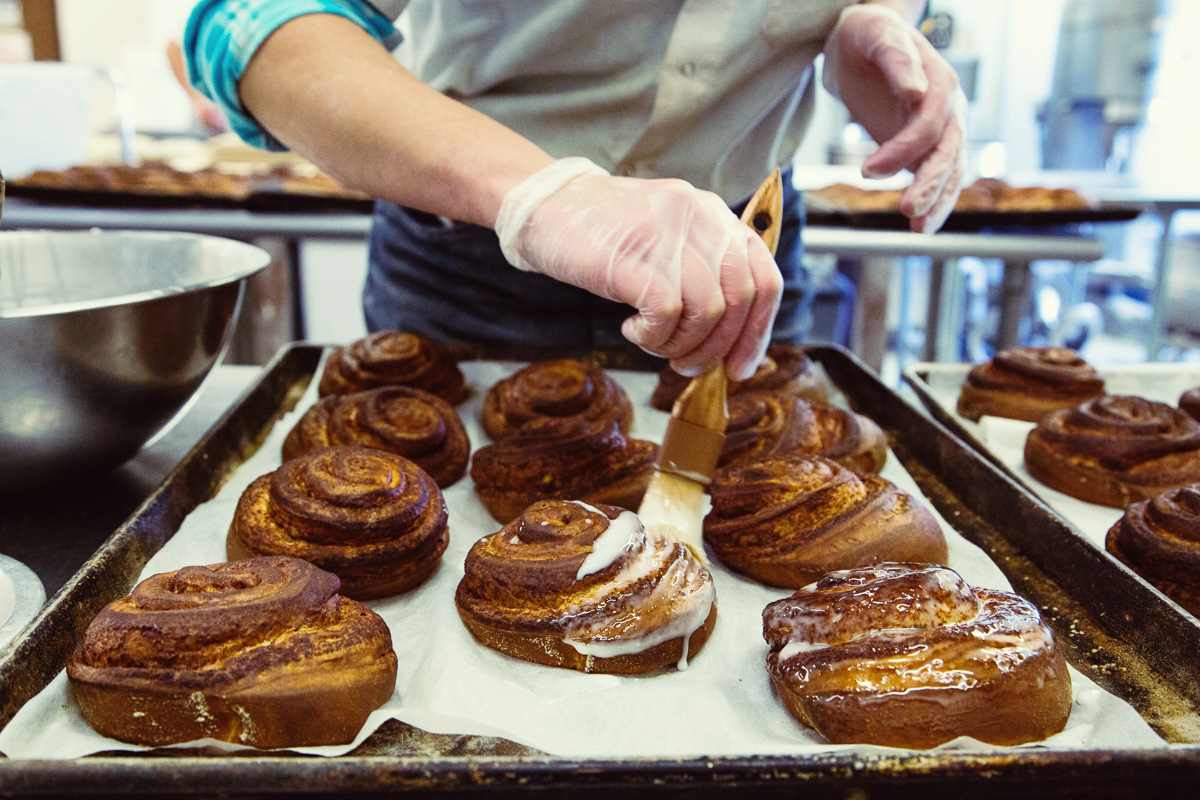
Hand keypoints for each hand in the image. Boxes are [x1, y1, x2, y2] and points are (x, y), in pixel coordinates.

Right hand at [494, 159, 782, 380]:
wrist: (544, 206)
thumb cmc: (604, 234)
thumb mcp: (667, 239)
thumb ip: (703, 271)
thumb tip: (731, 338)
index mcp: (714, 215)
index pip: (765, 277)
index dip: (758, 331)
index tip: (740, 366)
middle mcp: (698, 217)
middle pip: (741, 299)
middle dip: (718, 348)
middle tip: (687, 365)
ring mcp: (666, 234)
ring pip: (707, 311)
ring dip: (682, 345)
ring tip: (653, 344)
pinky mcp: (632, 256)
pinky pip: (666, 314)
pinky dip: (653, 336)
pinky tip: (632, 329)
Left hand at [823, 4, 967, 232]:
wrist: (862, 41)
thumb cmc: (868, 34)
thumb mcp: (876, 36)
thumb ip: (898, 60)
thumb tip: (917, 91)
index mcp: (941, 82)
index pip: (931, 122)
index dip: (904, 148)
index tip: (868, 170)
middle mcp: (949, 110)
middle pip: (949, 152)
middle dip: (930, 183)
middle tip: (907, 209)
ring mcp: (940, 132)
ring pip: (950, 172)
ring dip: (937, 201)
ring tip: (918, 229)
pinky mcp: (923, 149)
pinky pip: (935, 179)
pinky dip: (932, 202)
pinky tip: (920, 225)